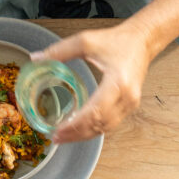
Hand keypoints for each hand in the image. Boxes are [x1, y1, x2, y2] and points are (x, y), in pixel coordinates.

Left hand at [30, 22, 150, 142]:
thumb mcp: (85, 41)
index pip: (94, 112)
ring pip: (105, 128)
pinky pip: (111, 123)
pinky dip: (94, 129)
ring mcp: (130, 104)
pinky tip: (80, 129)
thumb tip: (36, 59)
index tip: (58, 130)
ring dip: (85, 135)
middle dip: (77, 135)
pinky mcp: (130, 106)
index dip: (75, 125)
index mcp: (117, 82)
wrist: (142, 41)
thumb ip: (60, 51)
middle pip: (99, 125)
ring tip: (65, 136)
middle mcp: (126, 97)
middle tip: (56, 137)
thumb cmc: (118, 41)